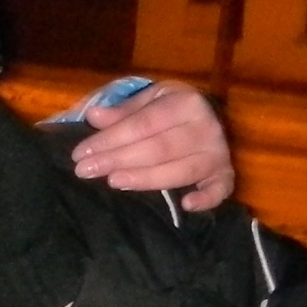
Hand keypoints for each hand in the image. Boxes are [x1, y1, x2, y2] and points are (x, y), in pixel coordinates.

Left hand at [69, 83, 233, 211]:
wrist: (209, 117)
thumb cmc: (172, 110)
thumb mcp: (149, 102)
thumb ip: (123, 112)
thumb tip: (93, 116)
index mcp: (186, 103)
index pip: (142, 124)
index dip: (110, 139)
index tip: (80, 153)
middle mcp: (206, 127)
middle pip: (158, 148)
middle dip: (118, 160)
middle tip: (86, 171)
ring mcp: (218, 152)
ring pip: (181, 170)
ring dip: (147, 179)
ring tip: (114, 182)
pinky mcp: (225, 174)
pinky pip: (220, 189)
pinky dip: (207, 199)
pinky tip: (186, 205)